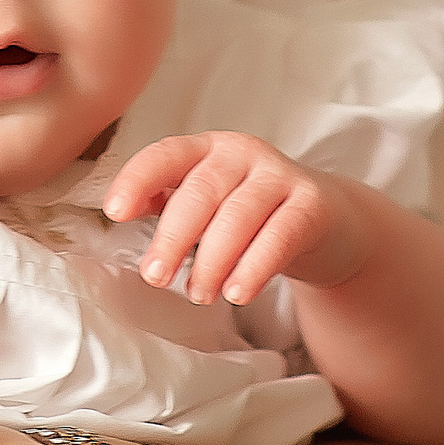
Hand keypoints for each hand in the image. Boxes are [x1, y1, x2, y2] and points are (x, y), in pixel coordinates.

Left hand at [107, 133, 372, 305]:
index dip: (138, 179)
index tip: (116, 212)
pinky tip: (237, 293)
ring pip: (239, 216)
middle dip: (173, 237)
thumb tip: (120, 211)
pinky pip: (280, 236)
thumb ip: (166, 203)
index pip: (166, 155)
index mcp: (207, 149)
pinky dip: (254, 267)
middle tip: (156, 277)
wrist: (328, 222)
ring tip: (198, 295)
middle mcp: (243, 153)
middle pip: (201, 191)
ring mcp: (281, 176)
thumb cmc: (251, 215)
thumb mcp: (208, 204)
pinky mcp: (313, 205)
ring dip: (212, 260)